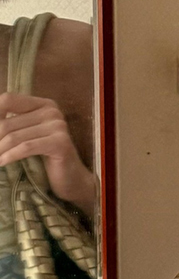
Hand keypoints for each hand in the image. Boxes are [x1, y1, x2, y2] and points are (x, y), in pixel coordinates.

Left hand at [0, 92, 95, 214]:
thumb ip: (11, 124)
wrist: (72, 178)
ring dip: (0, 150)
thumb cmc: (46, 158)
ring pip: (14, 137)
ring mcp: (58, 126)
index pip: (8, 100)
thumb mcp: (27, 136)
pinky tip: (2, 163)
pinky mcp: (60, 143)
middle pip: (7, 122)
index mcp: (43, 105)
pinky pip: (26, 147)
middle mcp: (52, 111)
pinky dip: (10, 156)